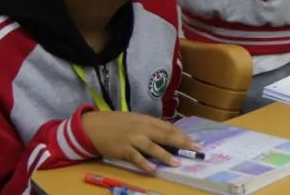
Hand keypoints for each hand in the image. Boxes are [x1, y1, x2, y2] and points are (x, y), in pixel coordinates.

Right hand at [82, 111, 200, 171]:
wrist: (93, 126)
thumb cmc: (115, 123)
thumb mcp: (135, 120)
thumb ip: (149, 127)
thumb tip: (166, 135)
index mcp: (146, 120)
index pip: (168, 127)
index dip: (182, 135)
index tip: (193, 142)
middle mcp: (141, 128)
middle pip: (165, 135)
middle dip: (182, 143)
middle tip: (195, 149)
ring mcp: (132, 138)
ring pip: (152, 147)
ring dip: (165, 155)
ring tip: (177, 163)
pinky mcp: (122, 149)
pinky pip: (135, 157)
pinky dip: (144, 163)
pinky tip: (153, 169)